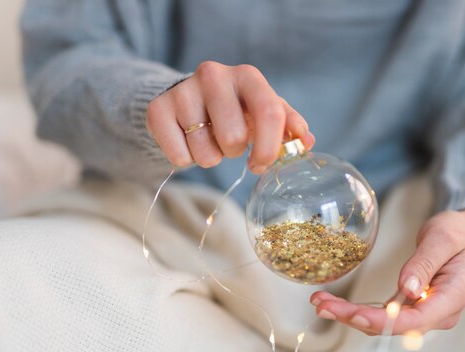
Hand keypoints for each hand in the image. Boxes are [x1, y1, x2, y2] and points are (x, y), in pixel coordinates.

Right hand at [146, 61, 314, 173]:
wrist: (187, 98)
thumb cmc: (236, 109)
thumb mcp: (264, 112)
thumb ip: (289, 126)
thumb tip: (306, 142)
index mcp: (248, 76)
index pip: (270, 113)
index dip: (269, 148)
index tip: (260, 164)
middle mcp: (214, 75)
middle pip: (234, 138)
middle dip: (234, 152)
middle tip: (229, 143)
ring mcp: (184, 90)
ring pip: (205, 152)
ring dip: (210, 158)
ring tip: (208, 140)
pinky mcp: (158, 109)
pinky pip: (180, 156)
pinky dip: (186, 159)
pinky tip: (188, 141)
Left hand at [310, 209, 464, 334]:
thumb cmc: (456, 233)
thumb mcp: (442, 239)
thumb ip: (424, 264)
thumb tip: (406, 290)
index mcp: (452, 299)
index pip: (414, 320)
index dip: (381, 321)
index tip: (353, 314)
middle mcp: (438, 314)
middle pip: (393, 326)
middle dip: (355, 318)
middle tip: (322, 306)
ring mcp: (424, 314)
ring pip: (383, 324)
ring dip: (350, 315)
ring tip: (319, 302)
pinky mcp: (411, 308)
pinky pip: (382, 315)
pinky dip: (357, 310)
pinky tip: (333, 303)